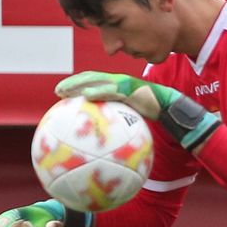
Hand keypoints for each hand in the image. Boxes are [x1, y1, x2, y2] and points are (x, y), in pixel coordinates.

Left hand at [55, 71, 219, 149]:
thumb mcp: (131, 121)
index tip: (60, 94)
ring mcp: (123, 83)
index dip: (76, 85)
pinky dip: (98, 90)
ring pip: (97, 80)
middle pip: (90, 79)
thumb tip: (106, 148)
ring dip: (80, 84)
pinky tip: (87, 96)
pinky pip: (111, 89)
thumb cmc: (152, 115)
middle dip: (73, 83)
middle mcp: (117, 82)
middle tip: (57, 92)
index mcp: (116, 88)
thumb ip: (118, 127)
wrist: (169, 107)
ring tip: (65, 91)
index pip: (92, 83)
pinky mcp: (130, 86)